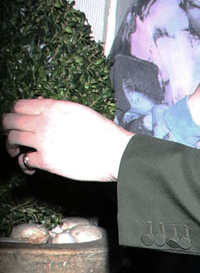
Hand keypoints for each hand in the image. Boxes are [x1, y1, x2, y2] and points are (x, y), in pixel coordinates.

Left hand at [2, 99, 131, 180]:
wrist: (115, 152)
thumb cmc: (103, 133)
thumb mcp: (79, 111)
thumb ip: (57, 108)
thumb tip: (40, 105)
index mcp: (53, 107)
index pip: (19, 105)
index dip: (15, 113)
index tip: (17, 120)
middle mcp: (44, 122)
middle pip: (9, 120)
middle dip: (7, 128)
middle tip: (10, 134)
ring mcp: (43, 141)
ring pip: (12, 139)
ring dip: (10, 146)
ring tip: (15, 151)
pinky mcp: (46, 161)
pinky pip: (24, 161)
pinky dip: (24, 165)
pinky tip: (30, 167)